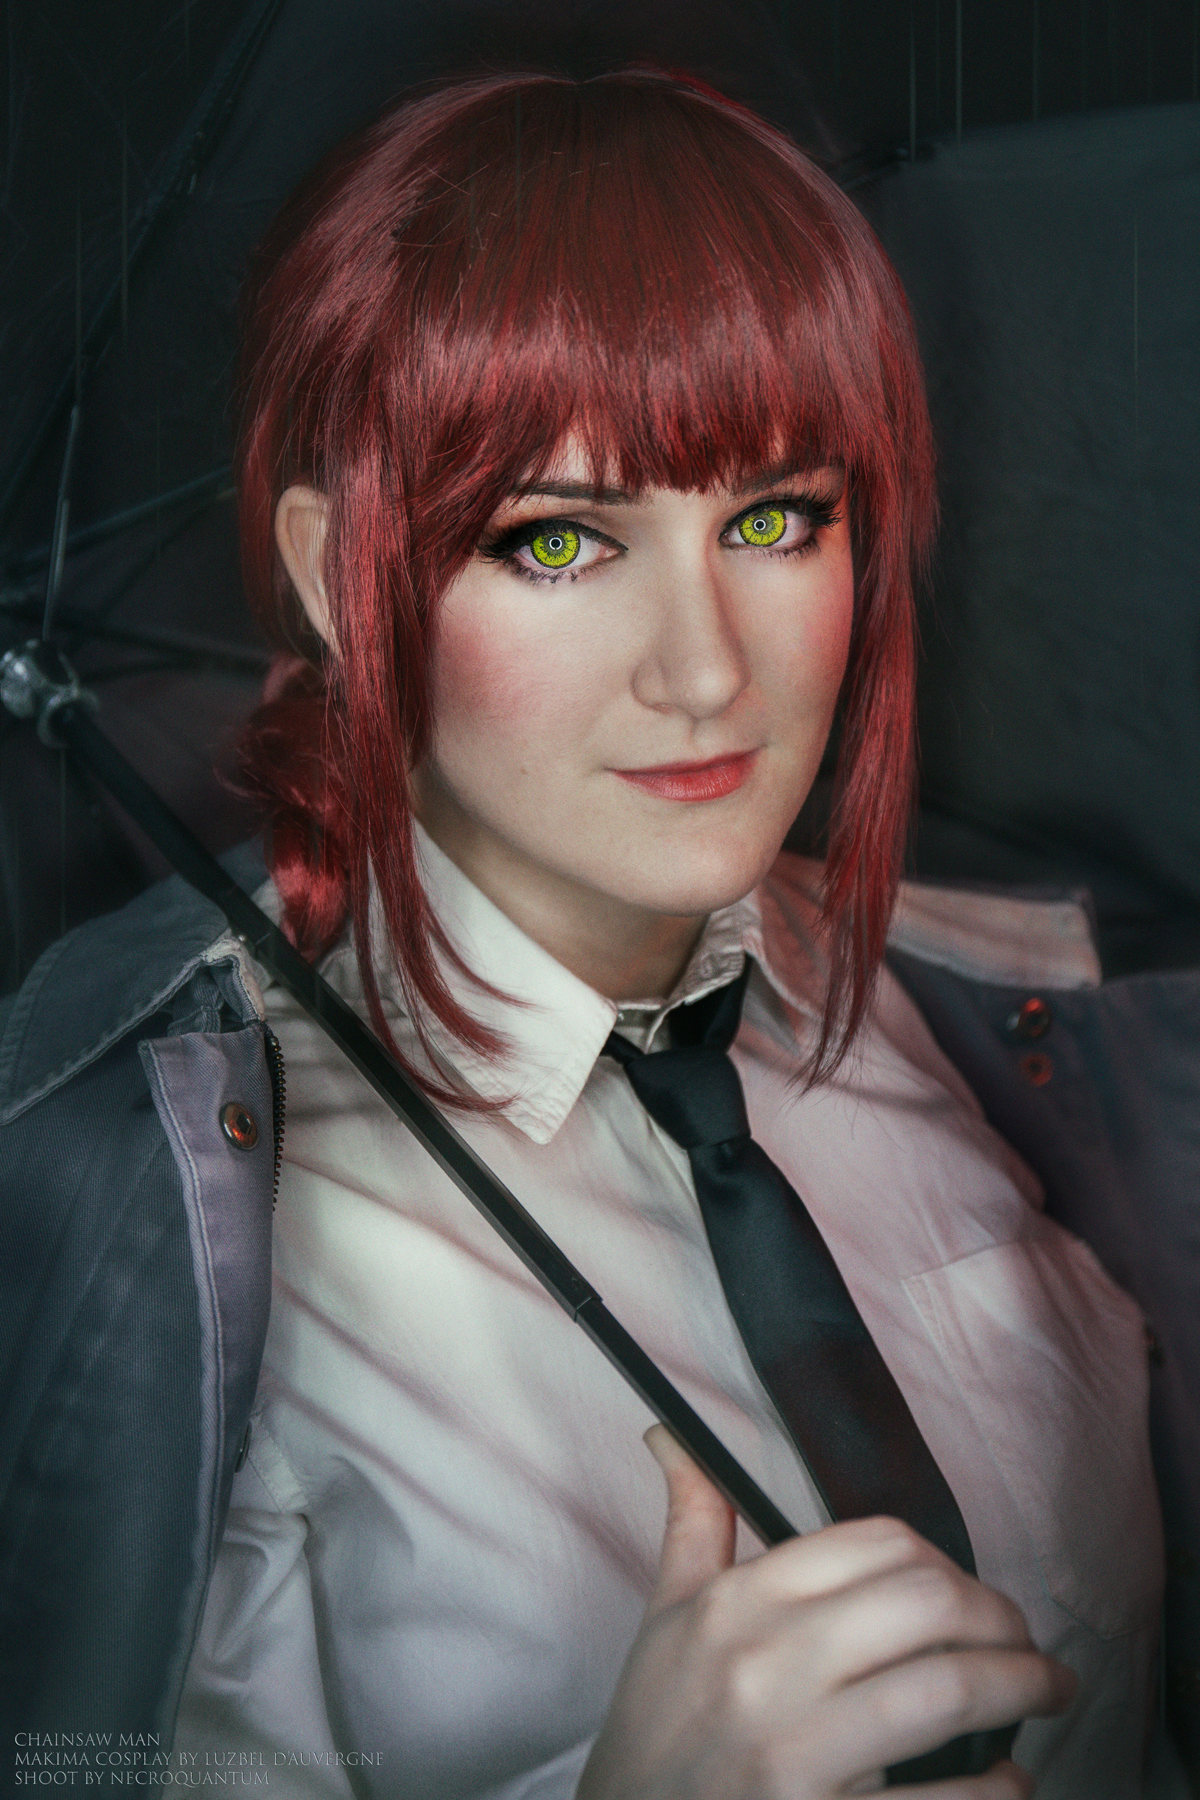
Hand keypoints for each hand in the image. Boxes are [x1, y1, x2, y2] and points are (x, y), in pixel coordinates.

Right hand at [577, 1428, 1075, 1799]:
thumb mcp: (664, 1620)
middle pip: (928, 1602)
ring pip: (949, 1691)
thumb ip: (693, 1524)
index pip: (876, 1543)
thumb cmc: (655, 1734)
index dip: (946, 1561)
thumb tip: (676, 1439)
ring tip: (1046, 1694)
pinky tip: (1008, 1779)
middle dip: (1001, 1619)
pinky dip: (997, 1788)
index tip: (968, 1593)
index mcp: (735, 1604)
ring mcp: (795, 1754)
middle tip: (1024, 1643)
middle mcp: (765, 1667)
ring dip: (1024, 1687)